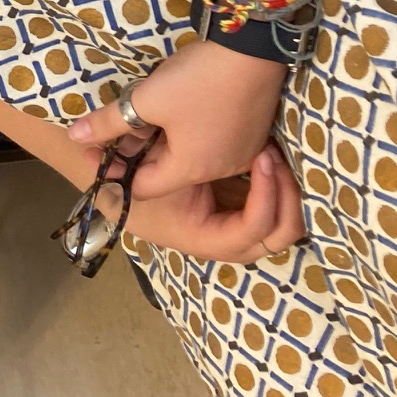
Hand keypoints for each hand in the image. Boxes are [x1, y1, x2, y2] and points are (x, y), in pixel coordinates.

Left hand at [70, 39, 284, 199]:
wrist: (252, 47)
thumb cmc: (196, 79)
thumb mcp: (145, 99)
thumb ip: (107, 122)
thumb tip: (72, 137)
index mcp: (192, 169)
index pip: (143, 188)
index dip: (114, 172)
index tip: (95, 151)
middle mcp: (220, 168)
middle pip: (167, 171)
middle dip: (138, 152)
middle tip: (116, 124)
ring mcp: (241, 151)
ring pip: (190, 155)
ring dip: (163, 140)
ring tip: (144, 110)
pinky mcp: (251, 131)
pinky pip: (211, 141)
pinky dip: (188, 131)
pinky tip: (177, 105)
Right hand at [120, 144, 305, 263]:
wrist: (108, 188)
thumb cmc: (128, 183)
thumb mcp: (151, 168)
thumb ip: (169, 165)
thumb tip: (148, 161)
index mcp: (202, 237)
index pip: (252, 230)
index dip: (265, 199)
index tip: (263, 160)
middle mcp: (220, 240)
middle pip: (276, 238)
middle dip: (288, 202)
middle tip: (279, 162)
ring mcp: (228, 227)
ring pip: (277, 225)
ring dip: (284, 195)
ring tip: (273, 157)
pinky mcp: (229, 211)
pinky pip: (265, 208)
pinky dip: (272, 187)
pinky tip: (266, 156)